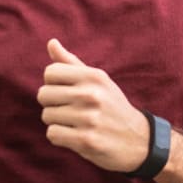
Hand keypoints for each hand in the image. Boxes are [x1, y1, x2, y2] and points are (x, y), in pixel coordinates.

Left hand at [36, 39, 149, 171]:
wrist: (138, 140)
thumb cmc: (112, 106)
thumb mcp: (98, 81)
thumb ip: (72, 63)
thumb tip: (51, 42)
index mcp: (94, 76)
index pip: (50, 72)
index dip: (52, 83)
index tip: (65, 91)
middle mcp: (92, 95)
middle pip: (43, 94)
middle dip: (51, 104)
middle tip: (68, 109)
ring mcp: (89, 118)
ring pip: (47, 116)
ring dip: (56, 122)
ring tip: (75, 123)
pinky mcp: (86, 140)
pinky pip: (52, 134)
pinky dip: (59, 137)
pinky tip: (74, 135)